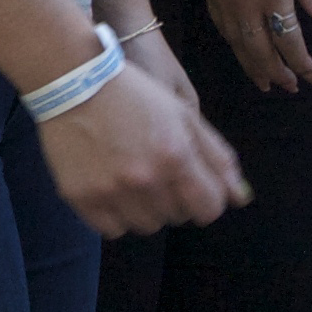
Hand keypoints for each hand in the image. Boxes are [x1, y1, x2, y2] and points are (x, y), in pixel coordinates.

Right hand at [31, 38, 246, 234]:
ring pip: (146, 226)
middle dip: (174, 198)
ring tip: (131, 177)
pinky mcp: (81, 198)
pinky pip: (112, 230)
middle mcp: (145, 179)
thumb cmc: (134, 95)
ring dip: (145, 208)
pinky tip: (110, 187)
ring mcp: (110, 191)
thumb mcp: (183, 114)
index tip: (192, 185)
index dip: (205, 198)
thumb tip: (241, 198)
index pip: (209, 209)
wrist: (71, 81)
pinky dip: (115, 215)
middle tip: (154, 169)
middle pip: (177, 218)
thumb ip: (216, 157)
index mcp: (176, 156)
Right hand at [183, 0, 311, 91]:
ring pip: (238, 46)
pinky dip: (235, 46)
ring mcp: (224, 1)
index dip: (301, 63)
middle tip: (291, 87)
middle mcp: (245, 5)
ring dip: (253, 67)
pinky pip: (223, 30)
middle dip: (277, 73)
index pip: (289, 41)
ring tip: (266, 83)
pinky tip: (243, 50)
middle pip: (260, 52)